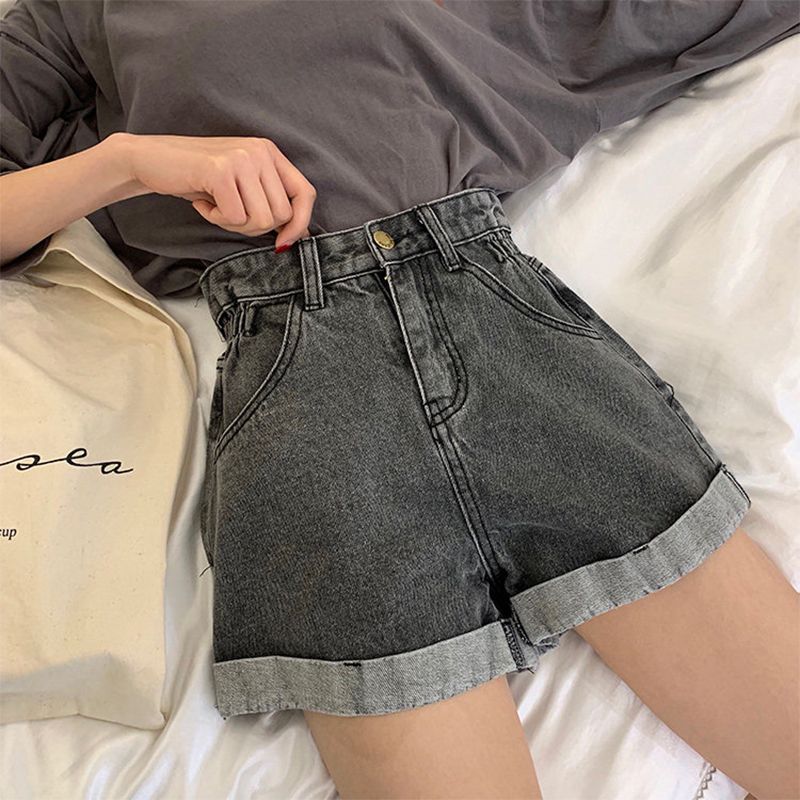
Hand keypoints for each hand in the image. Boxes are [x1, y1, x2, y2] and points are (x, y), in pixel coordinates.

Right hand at [118, 133, 315, 248]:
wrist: (151, 160)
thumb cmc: (198, 178)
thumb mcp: (242, 186)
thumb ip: (270, 202)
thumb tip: (299, 235)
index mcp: (270, 153)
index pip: (306, 193)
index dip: (300, 223)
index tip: (283, 242)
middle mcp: (260, 151)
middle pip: (281, 215)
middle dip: (255, 227)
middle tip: (229, 213)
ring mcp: (241, 158)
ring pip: (260, 220)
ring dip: (234, 224)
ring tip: (216, 206)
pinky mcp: (220, 170)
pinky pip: (235, 218)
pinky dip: (216, 219)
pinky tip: (203, 202)